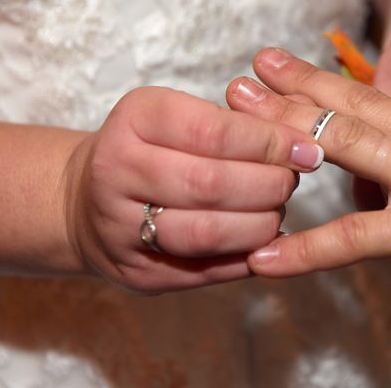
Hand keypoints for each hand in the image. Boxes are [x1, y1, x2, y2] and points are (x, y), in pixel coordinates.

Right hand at [64, 87, 323, 292]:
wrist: (84, 201)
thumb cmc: (148, 149)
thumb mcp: (174, 116)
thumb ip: (230, 124)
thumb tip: (299, 141)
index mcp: (134, 120)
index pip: (212, 130)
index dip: (268, 141)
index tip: (305, 147)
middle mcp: (116, 171)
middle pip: (211, 184)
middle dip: (269, 184)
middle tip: (293, 179)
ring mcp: (120, 228)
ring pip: (207, 234)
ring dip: (261, 224)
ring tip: (278, 209)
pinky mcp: (137, 273)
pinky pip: (205, 271)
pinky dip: (247, 256)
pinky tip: (266, 242)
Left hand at [226, 49, 390, 306]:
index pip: (372, 97)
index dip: (324, 80)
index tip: (283, 67)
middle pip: (346, 109)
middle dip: (289, 92)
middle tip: (240, 80)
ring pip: (342, 149)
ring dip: (284, 137)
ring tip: (232, 127)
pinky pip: (355, 238)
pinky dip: (308, 251)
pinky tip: (267, 260)